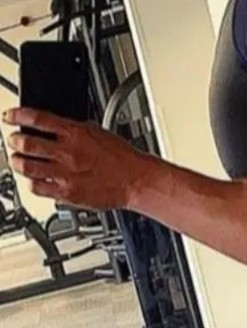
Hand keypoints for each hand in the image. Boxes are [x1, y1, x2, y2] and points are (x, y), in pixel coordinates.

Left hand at [3, 107, 147, 210]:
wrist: (135, 181)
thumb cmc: (121, 158)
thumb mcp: (96, 131)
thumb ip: (73, 130)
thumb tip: (57, 128)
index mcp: (74, 133)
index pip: (37, 119)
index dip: (18, 116)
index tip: (9, 117)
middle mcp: (67, 153)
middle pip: (27, 143)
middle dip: (14, 142)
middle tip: (12, 141)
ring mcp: (65, 174)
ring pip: (28, 167)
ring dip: (18, 163)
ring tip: (16, 161)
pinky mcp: (67, 194)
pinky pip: (39, 189)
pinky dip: (31, 184)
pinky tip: (32, 181)